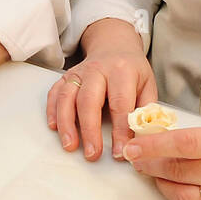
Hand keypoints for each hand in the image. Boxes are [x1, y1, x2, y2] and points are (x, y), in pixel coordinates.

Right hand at [47, 19, 156, 161]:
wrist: (114, 45)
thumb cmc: (132, 70)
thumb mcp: (148, 85)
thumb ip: (145, 110)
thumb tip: (142, 139)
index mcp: (122, 71)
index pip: (120, 104)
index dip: (120, 131)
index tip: (120, 151)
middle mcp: (98, 69)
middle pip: (89, 100)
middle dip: (89, 130)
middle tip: (92, 153)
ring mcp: (79, 72)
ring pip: (67, 97)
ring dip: (66, 123)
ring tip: (70, 145)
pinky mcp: (66, 77)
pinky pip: (55, 93)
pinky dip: (52, 110)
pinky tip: (55, 127)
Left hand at [122, 125, 200, 199]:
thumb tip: (177, 142)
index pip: (182, 145)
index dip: (151, 146)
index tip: (131, 146)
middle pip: (178, 171)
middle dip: (150, 165)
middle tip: (134, 159)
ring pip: (186, 196)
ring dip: (163, 186)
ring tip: (153, 175)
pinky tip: (179, 192)